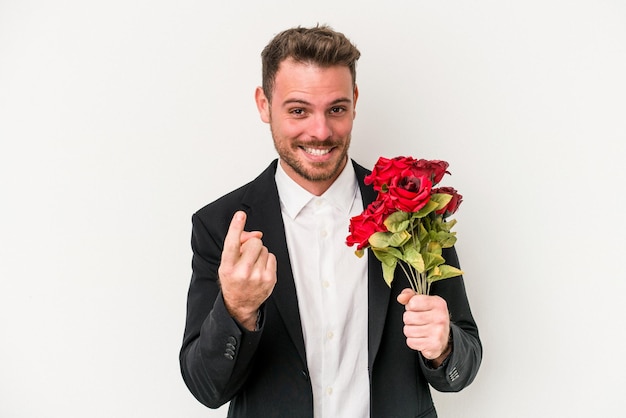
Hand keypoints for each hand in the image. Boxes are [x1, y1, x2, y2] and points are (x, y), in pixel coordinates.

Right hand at [218, 211, 276, 329]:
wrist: (240, 304)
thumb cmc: (233, 279)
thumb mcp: (227, 263)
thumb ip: (238, 245)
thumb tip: (256, 234)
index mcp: (228, 267)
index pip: (232, 243)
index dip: (236, 227)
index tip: (240, 215)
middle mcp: (242, 272)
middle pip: (254, 242)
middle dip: (251, 245)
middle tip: (246, 256)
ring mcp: (257, 276)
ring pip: (264, 248)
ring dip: (259, 254)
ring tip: (252, 265)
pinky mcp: (270, 279)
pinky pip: (271, 256)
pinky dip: (266, 260)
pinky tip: (260, 269)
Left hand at [397, 289, 450, 365]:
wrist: (443, 338)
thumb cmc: (431, 318)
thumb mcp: (423, 302)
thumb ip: (410, 296)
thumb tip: (401, 297)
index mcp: (438, 303)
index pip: (413, 302)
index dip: (410, 306)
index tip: (416, 309)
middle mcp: (440, 317)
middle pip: (408, 317)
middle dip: (408, 320)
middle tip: (417, 321)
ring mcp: (438, 332)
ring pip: (408, 330)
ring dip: (410, 331)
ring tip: (419, 330)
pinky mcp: (434, 345)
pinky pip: (411, 342)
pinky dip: (413, 341)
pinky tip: (421, 338)